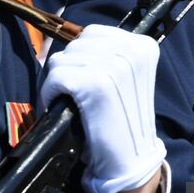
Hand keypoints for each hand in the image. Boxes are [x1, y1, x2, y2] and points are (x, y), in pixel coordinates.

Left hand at [40, 24, 165, 192]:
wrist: (130, 160)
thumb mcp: (125, 77)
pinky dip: (50, 94)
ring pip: (61, 59)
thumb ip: (104, 53)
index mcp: (143, 46)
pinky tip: (63, 108)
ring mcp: (114, 66)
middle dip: (70, 69)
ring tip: (73, 102)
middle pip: (75, 45)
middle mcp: (132, 51)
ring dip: (60, 82)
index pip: (93, 32)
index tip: (86, 78)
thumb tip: (62, 35)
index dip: (81, 56)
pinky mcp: (95, 84)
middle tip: (77, 94)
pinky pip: (56, 77)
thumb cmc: (122, 120)